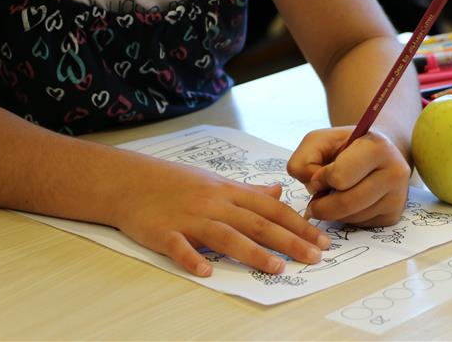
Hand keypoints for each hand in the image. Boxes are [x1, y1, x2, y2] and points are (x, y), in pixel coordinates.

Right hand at [113, 159, 330, 276]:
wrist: (130, 180)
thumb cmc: (175, 182)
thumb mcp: (215, 181)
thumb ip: (248, 190)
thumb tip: (278, 192)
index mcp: (228, 192)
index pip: (271, 209)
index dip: (298, 225)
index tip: (322, 241)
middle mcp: (214, 203)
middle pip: (257, 223)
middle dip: (288, 240)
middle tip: (315, 257)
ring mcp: (189, 218)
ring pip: (226, 235)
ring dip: (252, 252)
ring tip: (276, 268)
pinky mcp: (163, 232)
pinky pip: (179, 246)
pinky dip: (191, 258)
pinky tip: (206, 271)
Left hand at [288, 127, 410, 225]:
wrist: (381, 151)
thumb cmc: (346, 145)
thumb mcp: (319, 141)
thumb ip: (303, 160)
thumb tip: (314, 189)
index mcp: (376, 147)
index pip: (340, 177)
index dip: (322, 177)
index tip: (321, 173)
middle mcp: (394, 172)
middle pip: (346, 203)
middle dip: (322, 204)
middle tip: (316, 198)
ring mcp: (397, 196)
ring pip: (351, 218)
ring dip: (333, 211)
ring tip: (336, 194)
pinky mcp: (393, 215)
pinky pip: (359, 225)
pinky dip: (345, 217)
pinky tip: (349, 201)